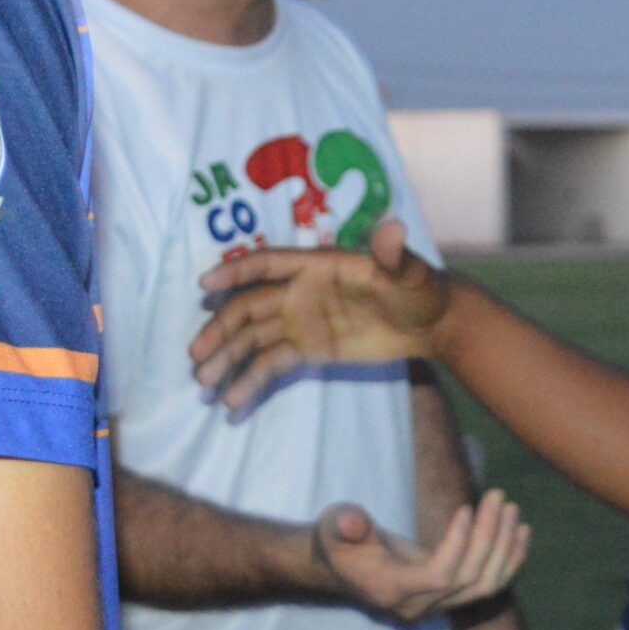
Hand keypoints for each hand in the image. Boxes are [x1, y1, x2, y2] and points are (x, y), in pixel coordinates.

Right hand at [192, 218, 451, 409]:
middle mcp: (298, 291)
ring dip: (226, 357)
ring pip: (252, 338)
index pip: (267, 265)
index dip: (236, 272)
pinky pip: (271, 364)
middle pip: (248, 307)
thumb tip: (392, 227)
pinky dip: (250, 382)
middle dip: (220, 329)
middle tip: (196, 354)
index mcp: (315, 266)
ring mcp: (300, 322)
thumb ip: (393, 255)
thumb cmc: (419, 289)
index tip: (205, 285)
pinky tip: (231, 402)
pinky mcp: (307, 350)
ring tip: (203, 382)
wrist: (431, 325)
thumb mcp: (409, 273)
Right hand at [314, 489, 529, 623]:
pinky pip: (488, 586)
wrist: (340, 567)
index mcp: (391, 589)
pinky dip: (509, 560)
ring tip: (510, 508)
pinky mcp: (449, 596)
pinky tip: (521, 531)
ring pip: (485, 586)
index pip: (439, 576)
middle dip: (489, 537)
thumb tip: (351, 521)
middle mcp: (418, 605)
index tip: (466, 507)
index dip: (459, 544)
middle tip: (497, 496)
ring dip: (504, 547)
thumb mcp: (333, 527)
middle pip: (469, 581)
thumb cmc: (337, 541)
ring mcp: (436, 605)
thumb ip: (343, 524)